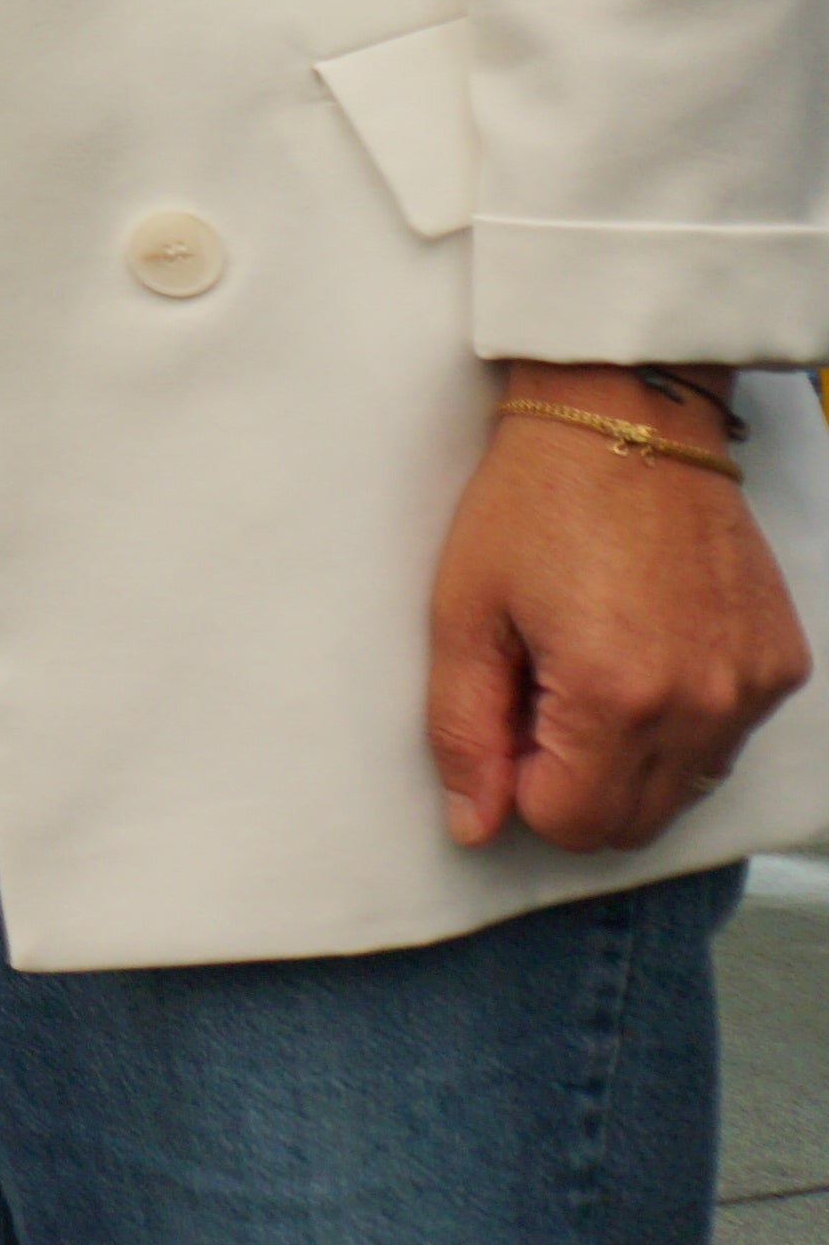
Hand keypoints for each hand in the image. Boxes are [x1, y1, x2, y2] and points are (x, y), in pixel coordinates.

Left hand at [427, 368, 806, 850]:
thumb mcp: (464, 614)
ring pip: (684, 788)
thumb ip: (464, 731)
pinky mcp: (781, 663)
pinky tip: (644, 652)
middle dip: (575, 785)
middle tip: (540, 696)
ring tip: (589, 669)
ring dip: (629, 760)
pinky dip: (681, 723)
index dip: (522, 788)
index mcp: (615, 696)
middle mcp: (702, 703)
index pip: (573, 825)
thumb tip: (474, 823)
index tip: (506, 722)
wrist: (626, 419)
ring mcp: (752, 685)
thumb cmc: (533, 505)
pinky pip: (725, 738)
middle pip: (633, 822)